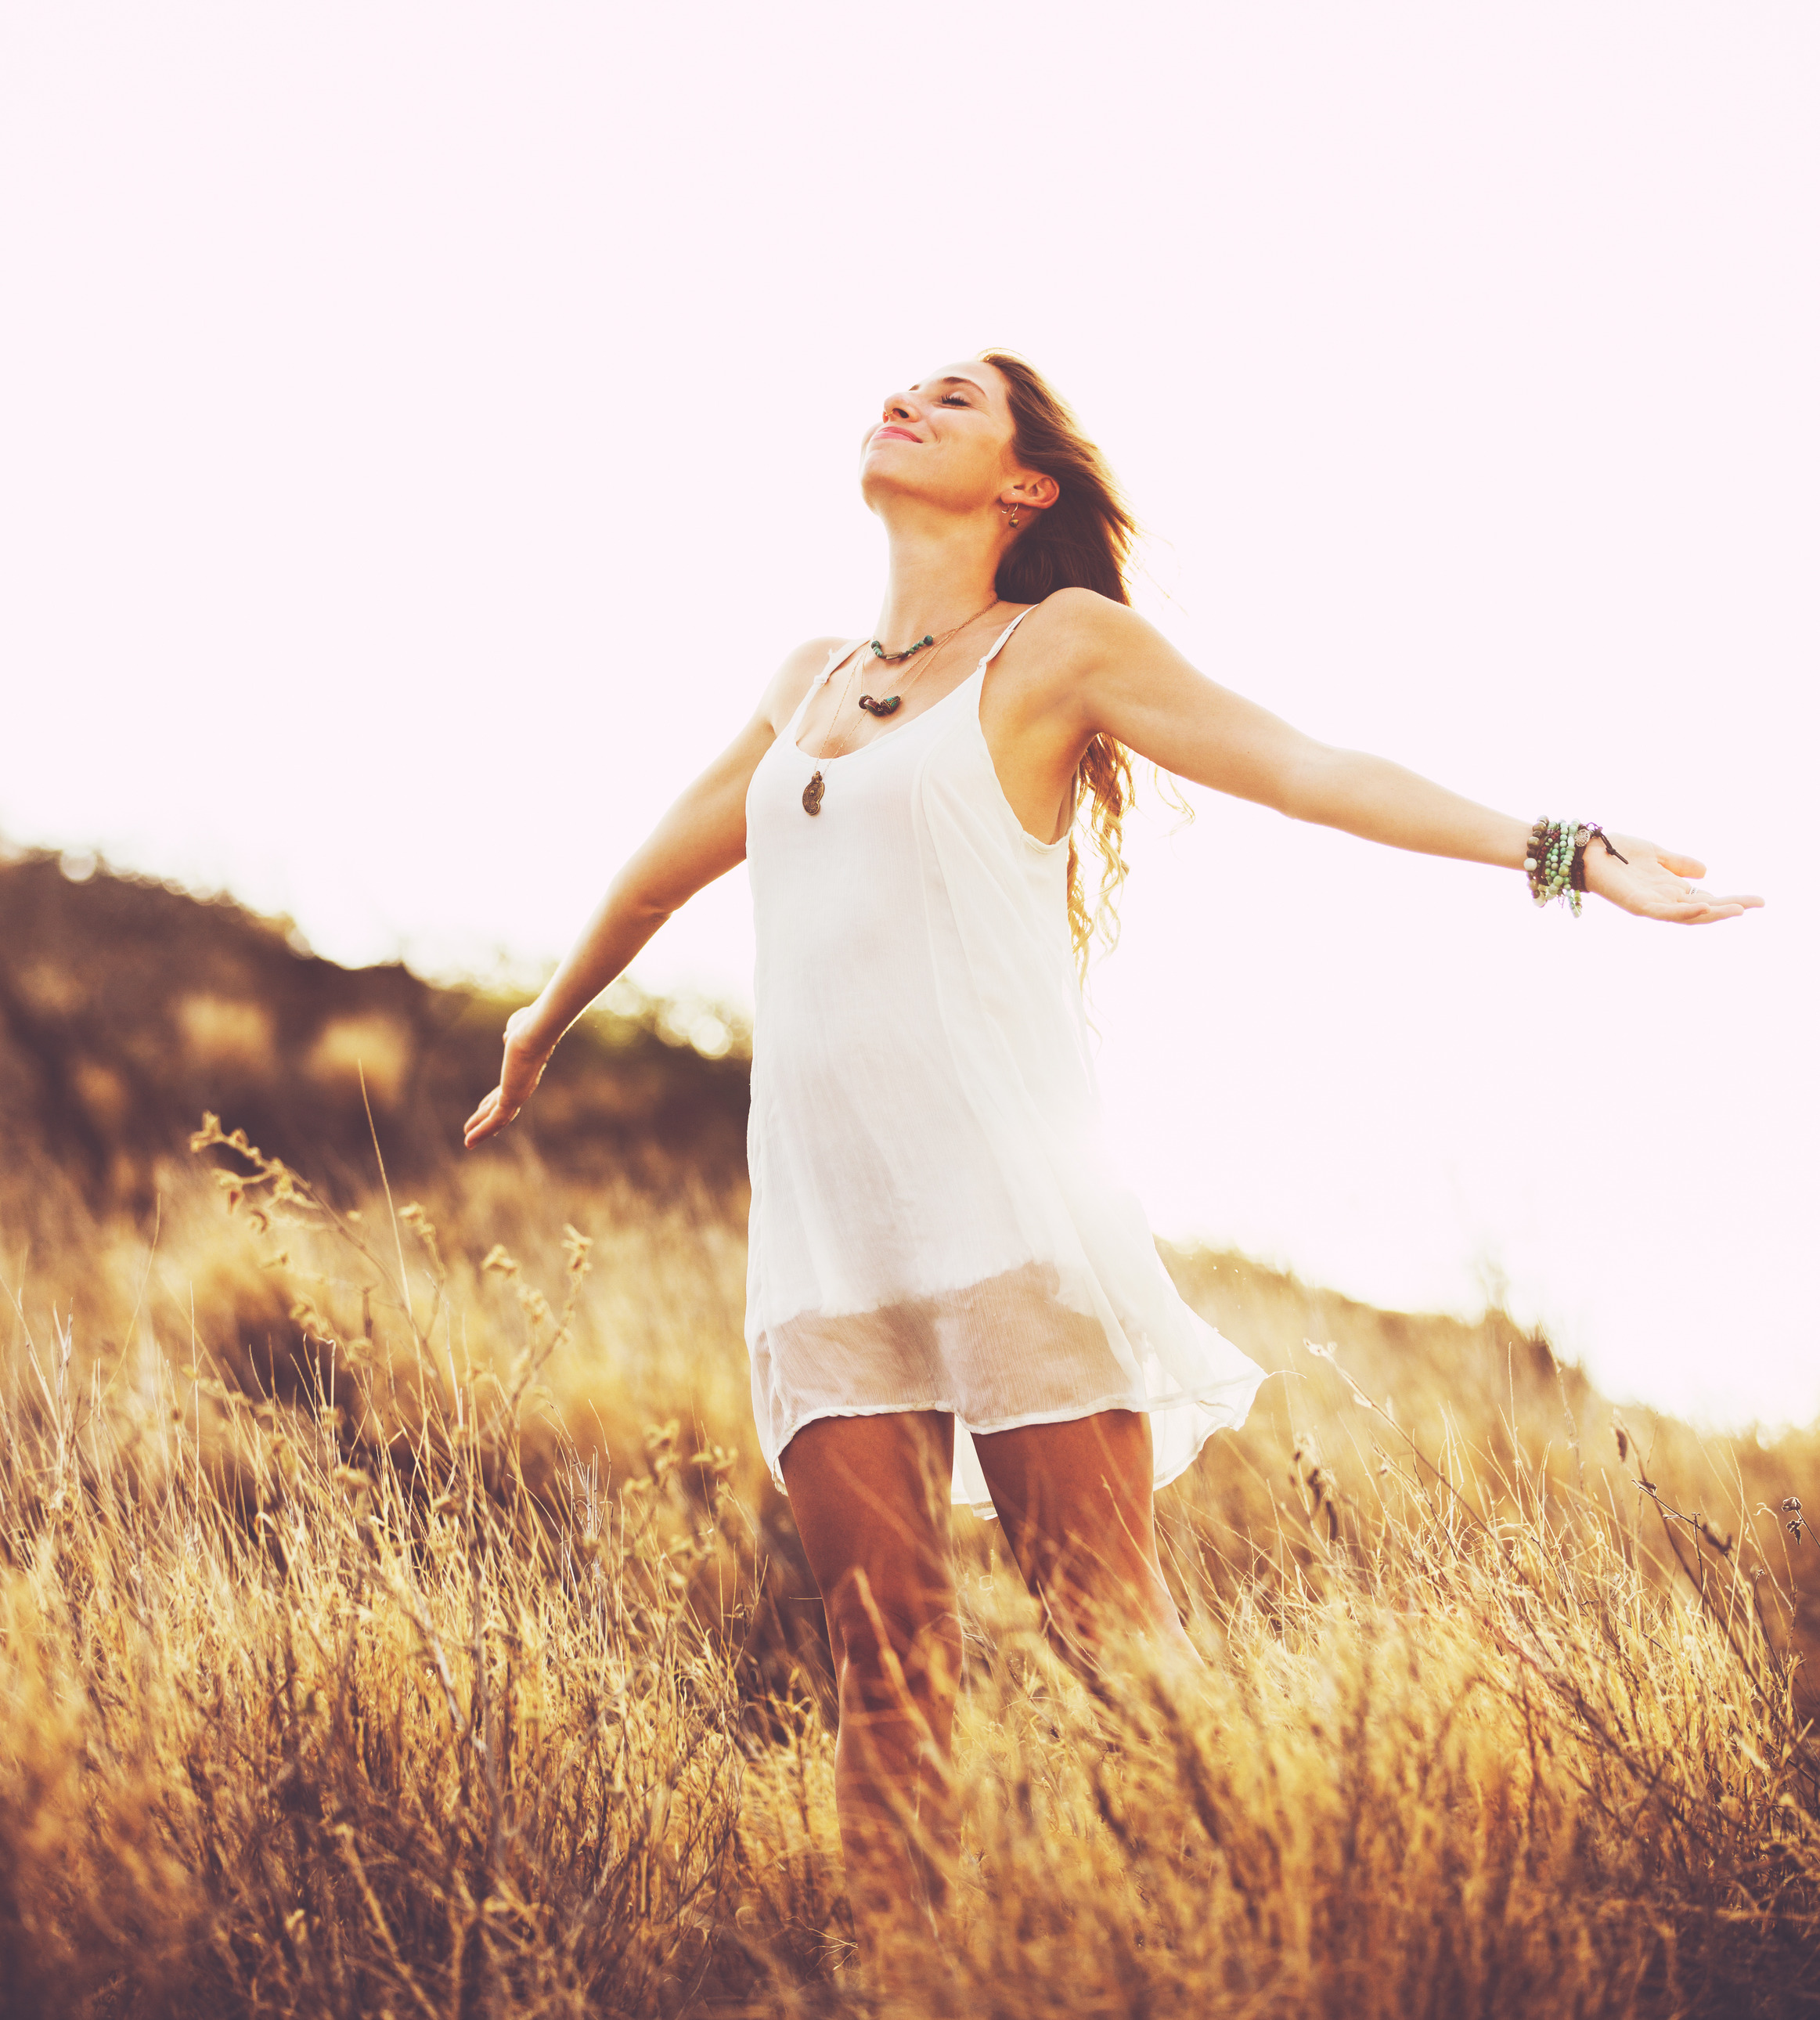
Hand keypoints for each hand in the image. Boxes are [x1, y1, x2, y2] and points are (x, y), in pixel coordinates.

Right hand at [463, 1007, 555, 1146]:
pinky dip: (481, 1132)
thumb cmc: (530, 1024)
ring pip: (498, 1119)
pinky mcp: (513, 1099)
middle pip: (501, 1108)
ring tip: (468, 1142)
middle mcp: (523, 1086)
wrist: (535, 1030)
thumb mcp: (517, 1030)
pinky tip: (469, 1140)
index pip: (505, 1091)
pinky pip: (495, 1120)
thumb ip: (513, 1033)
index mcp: (522, 1072)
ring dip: (482, 1130)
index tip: (482, 1107)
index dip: (492, 1100)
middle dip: (485, 1118)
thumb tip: (510, 1034)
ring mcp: (519, 1094)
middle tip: (472, 1130)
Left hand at [1582, 832, 1763, 923]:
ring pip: (1687, 915)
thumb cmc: (1616, 851)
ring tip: (1738, 909)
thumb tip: (1707, 872)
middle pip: (1703, 909)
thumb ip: (1679, 864)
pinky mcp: (1635, 904)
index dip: (1732, 899)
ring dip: (1713, 913)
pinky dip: (1684, 911)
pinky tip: (1704, 905)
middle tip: (1758, 904)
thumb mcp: (1656, 854)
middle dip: (1731, 907)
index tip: (1758, 900)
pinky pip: (1664, 912)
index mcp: (1670, 889)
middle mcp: (1663, 899)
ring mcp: (1650, 904)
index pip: (1707, 898)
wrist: (1586, 849)